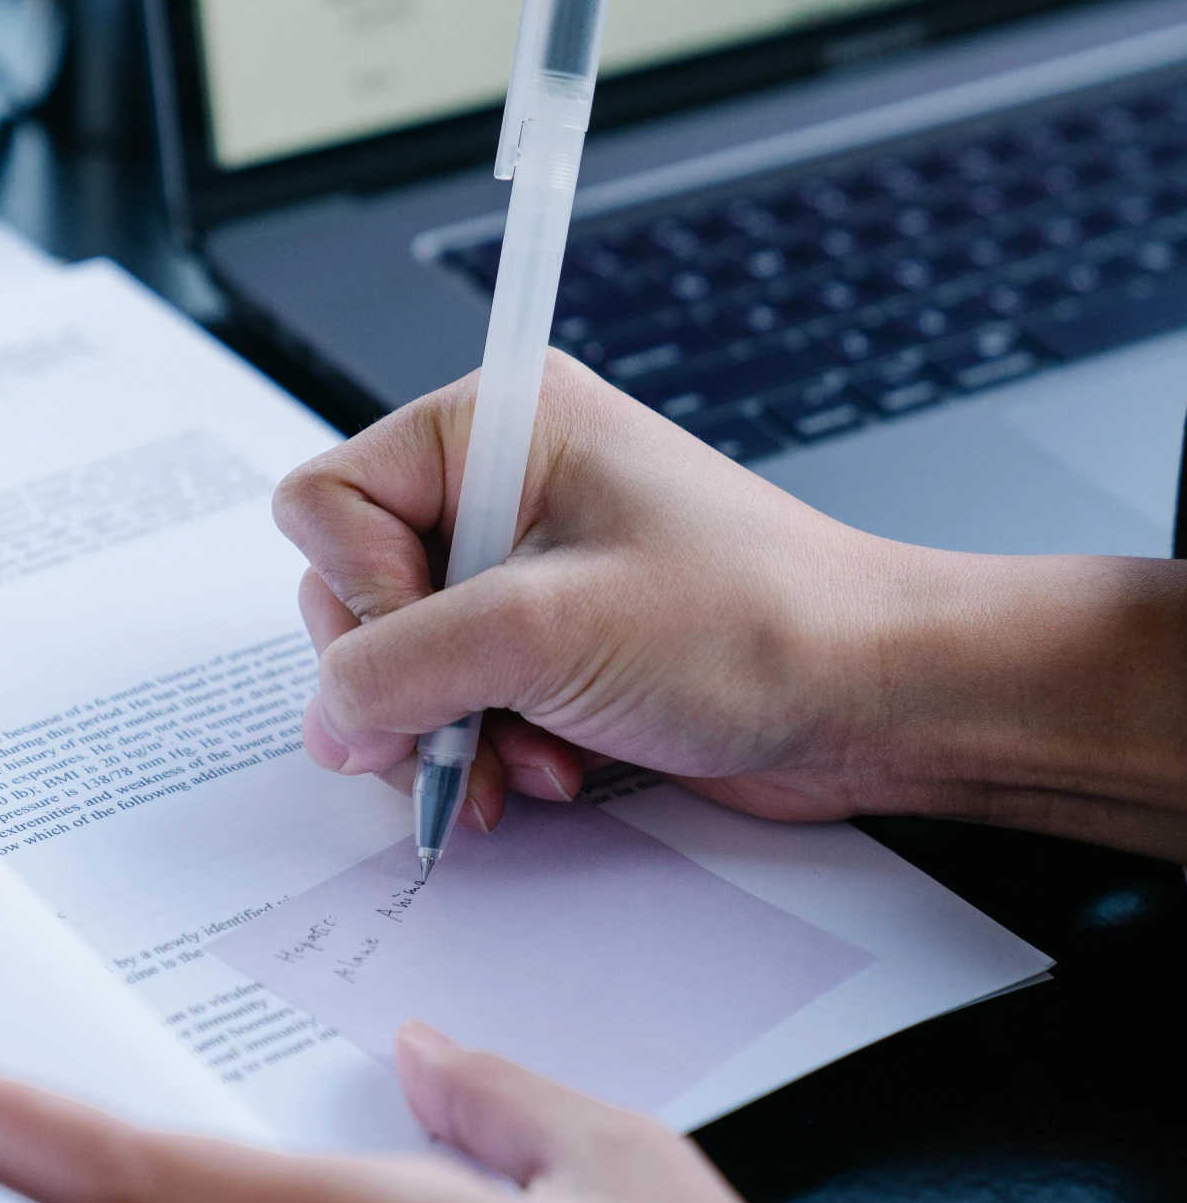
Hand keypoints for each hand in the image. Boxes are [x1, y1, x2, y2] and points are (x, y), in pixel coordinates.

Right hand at [273, 354, 1186, 856]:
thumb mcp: (543, 631)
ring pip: (400, 666)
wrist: (873, 698)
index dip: (358, 593)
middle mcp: (502, 491)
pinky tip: (549, 774)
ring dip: (449, 734)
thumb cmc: (755, 622)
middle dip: (403, 685)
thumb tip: (328, 713)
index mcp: (498, 428)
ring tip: (523, 764)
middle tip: (458, 733)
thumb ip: (398, 667)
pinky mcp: (550, 649)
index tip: (427, 648)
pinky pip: (459, 706)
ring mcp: (525, 575)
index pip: (330, 503)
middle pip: (352, 594)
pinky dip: (488, 753)